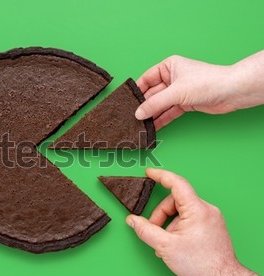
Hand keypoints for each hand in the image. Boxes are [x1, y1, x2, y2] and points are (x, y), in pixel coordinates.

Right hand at [126, 168, 263, 275]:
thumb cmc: (201, 263)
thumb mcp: (165, 246)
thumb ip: (145, 231)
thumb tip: (132, 220)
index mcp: (197, 209)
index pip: (177, 184)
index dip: (161, 176)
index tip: (149, 172)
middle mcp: (206, 210)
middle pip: (175, 201)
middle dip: (161, 215)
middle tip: (154, 232)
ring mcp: (210, 218)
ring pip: (181, 212)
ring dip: (168, 224)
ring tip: (166, 244)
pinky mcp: (211, 226)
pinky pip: (189, 219)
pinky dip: (177, 228)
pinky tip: (175, 244)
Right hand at [135, 51, 263, 129]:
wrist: (231, 92)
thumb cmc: (207, 82)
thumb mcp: (175, 92)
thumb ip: (155, 104)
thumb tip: (138, 113)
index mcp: (168, 67)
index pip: (146, 79)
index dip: (137, 91)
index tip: (127, 102)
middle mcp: (172, 78)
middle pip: (152, 94)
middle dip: (144, 106)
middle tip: (131, 117)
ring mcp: (178, 92)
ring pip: (160, 104)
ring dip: (152, 115)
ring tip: (140, 125)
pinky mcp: (185, 103)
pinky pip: (168, 112)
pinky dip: (161, 119)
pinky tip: (153, 127)